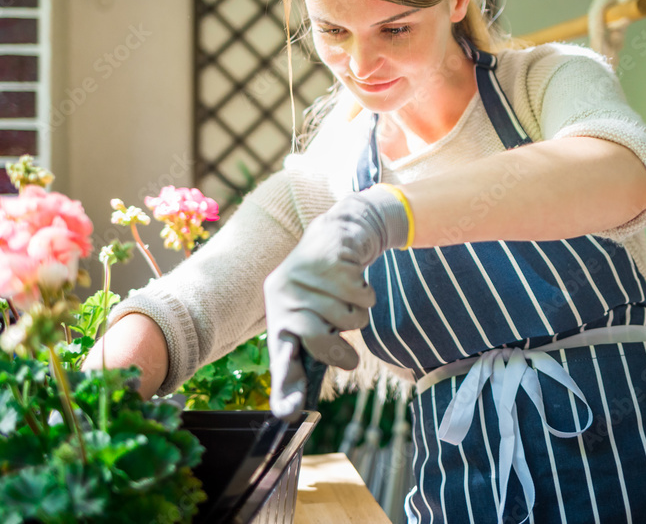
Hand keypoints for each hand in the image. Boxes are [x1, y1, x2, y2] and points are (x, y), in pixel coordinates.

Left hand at [263, 185, 410, 419]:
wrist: (341, 233)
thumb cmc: (328, 286)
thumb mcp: (314, 315)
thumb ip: (311, 349)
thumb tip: (297, 404)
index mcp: (278, 316)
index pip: (281, 358)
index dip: (285, 387)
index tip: (288, 413)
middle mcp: (283, 295)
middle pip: (318, 340)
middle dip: (340, 349)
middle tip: (350, 355)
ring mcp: (304, 276)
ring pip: (347, 319)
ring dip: (357, 312)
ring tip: (346, 296)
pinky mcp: (328, 260)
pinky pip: (361, 297)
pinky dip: (367, 294)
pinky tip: (355, 278)